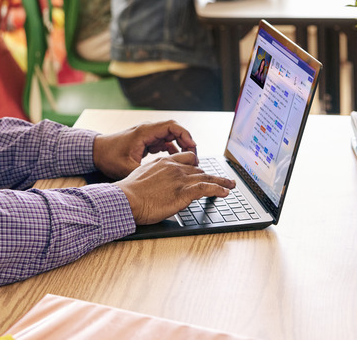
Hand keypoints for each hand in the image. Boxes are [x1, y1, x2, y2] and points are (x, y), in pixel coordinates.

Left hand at [92, 120, 196, 179]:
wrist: (95, 152)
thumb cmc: (108, 157)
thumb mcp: (126, 167)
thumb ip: (144, 172)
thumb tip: (161, 181)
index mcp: (145, 132)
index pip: (172, 126)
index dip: (185, 135)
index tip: (193, 148)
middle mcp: (148, 131)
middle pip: (174, 130)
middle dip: (187, 141)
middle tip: (194, 157)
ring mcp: (147, 136)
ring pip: (171, 136)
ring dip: (181, 146)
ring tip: (189, 161)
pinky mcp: (146, 142)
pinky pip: (164, 142)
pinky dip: (172, 150)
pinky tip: (176, 162)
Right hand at [115, 152, 235, 223]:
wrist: (126, 199)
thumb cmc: (129, 192)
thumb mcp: (141, 176)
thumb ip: (154, 176)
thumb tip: (157, 183)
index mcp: (164, 162)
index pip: (186, 159)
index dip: (196, 165)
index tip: (201, 170)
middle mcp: (174, 167)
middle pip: (199, 168)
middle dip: (212, 174)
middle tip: (223, 178)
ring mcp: (180, 179)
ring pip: (206, 177)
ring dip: (221, 181)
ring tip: (231, 185)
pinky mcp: (184, 192)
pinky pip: (206, 188)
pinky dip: (218, 189)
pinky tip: (225, 192)